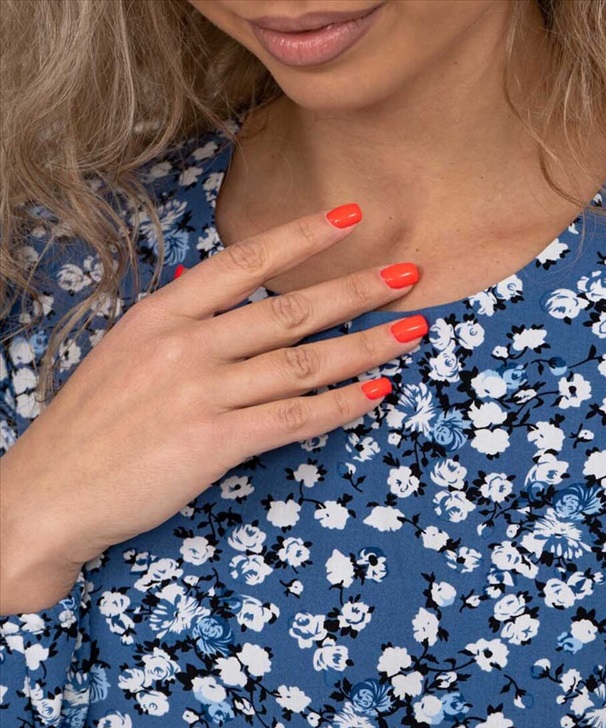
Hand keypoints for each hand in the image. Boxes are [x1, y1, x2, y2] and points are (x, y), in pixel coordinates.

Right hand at [0, 203, 427, 612]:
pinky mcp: (213, 443)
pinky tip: (376, 393)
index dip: (304, 237)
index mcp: (163, 314)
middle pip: (289, 309)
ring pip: (303, 363)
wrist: (51, 491)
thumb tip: (224, 305)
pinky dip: (340, 406)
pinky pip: (293, 418)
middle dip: (357, 289)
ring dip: (366, 346)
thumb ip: (180, 326)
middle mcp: (186, 345)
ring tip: (413, 331)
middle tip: (410, 273)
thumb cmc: (90, 426)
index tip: (351, 218)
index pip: (245, 261)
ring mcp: (201, 393)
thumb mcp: (127, 354)